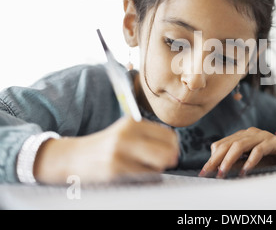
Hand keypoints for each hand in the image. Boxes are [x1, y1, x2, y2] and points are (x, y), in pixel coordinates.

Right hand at [34, 117, 178, 183]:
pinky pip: (143, 177)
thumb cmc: (106, 146)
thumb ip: (150, 137)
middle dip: (169, 159)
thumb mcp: (126, 133)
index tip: (170, 152)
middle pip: (167, 151)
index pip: (169, 135)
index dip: (174, 147)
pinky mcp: (114, 170)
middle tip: (162, 163)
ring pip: (157, 166)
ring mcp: (120, 152)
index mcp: (133, 123)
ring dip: (156, 170)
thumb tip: (175, 151)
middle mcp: (127, 135)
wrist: (73, 157)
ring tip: (143, 167)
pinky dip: (143, 178)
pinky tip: (132, 174)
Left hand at [199, 127, 275, 177]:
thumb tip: (220, 171)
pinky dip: (250, 160)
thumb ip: (237, 164)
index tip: (204, 171)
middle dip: (216, 159)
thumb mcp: (251, 163)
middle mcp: (250, 133)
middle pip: (228, 144)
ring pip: (240, 145)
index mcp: (242, 136)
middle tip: (208, 172)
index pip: (221, 144)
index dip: (212, 158)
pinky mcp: (274, 142)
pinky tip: (245, 170)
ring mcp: (262, 135)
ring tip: (223, 172)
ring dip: (229, 160)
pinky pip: (259, 149)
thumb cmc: (272, 159)